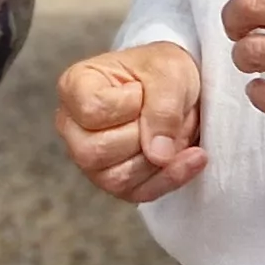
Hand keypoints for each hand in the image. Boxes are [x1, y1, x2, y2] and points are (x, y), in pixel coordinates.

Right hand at [56, 40, 208, 201]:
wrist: (177, 88)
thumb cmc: (161, 71)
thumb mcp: (169, 72)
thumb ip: (163, 108)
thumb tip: (159, 154)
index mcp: (75, 87)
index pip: (93, 111)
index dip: (129, 104)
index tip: (142, 89)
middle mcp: (73, 127)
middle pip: (96, 152)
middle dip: (144, 136)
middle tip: (166, 113)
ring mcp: (89, 159)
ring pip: (116, 179)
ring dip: (159, 159)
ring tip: (177, 131)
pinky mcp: (114, 181)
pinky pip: (139, 193)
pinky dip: (171, 177)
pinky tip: (192, 156)